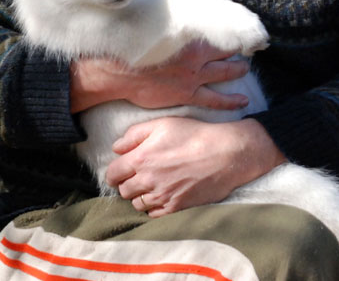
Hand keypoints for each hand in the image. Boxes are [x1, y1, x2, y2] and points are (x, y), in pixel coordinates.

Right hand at [69, 40, 250, 112]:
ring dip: (238, 70)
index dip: (231, 30)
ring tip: (246, 68)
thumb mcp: (156, 28)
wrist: (120, 72)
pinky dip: (230, 100)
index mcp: (190, 37)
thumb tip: (180, 11)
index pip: (219, 31)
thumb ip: (174, 23)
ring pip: (225, 72)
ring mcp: (194, 77)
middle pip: (226, 51)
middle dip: (239, 49)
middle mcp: (197, 57)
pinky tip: (242, 100)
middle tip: (249, 47)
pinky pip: (215, 99)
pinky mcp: (188, 94)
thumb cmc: (134, 48)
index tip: (240, 28)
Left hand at [105, 117, 285, 216]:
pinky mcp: (176, 207)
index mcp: (141, 159)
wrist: (225, 153)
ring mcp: (162, 197)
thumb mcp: (163, 124)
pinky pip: (154, 214)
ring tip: (152, 185)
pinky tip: (163, 194)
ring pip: (137, 204)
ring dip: (141, 196)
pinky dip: (154, 206)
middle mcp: (148, 181)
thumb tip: (116, 147)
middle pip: (123, 191)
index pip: (112, 174)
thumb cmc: (194, 135)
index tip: (122, 170)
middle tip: (139, 176)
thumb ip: (134, 134)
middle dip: (128, 183)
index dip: (115, 172)